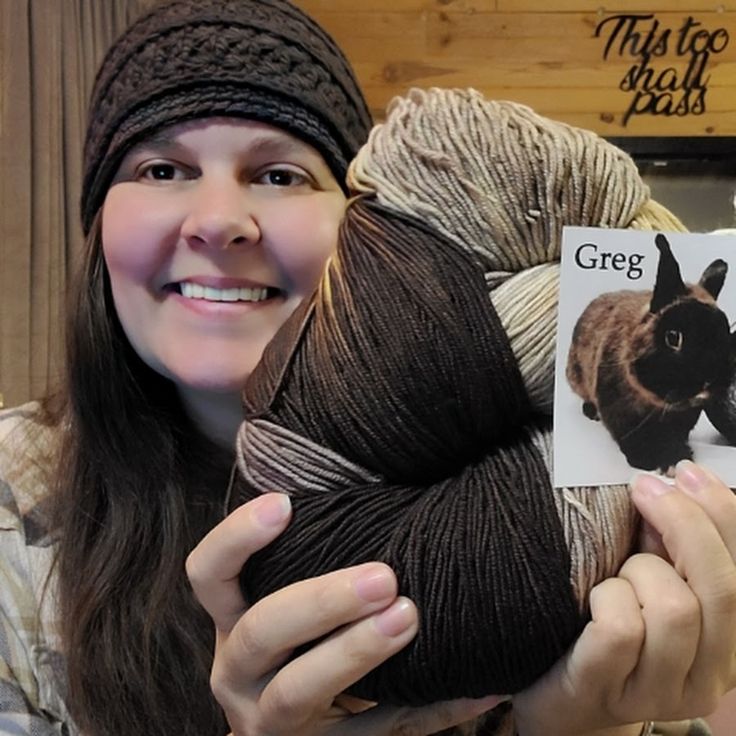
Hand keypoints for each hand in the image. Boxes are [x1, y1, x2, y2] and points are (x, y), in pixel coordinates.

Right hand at [186, 493, 503, 734]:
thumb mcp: (288, 600)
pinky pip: (375, 731)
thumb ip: (314, 552)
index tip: (283, 504)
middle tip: (384, 577)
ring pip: (299, 690)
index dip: (236, 538)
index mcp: (232, 619)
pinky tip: (481, 683)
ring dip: (357, 651)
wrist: (297, 727)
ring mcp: (270, 717)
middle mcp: (237, 669)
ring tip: (410, 617)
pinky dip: (431, 708)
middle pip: (261, 631)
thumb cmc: (300, 639)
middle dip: (321, 601)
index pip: (208, 574)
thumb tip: (383, 480)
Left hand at [512, 461, 735, 735]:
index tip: (685, 471)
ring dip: (638, 572)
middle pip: (720, 589)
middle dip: (684, 523)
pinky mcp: (609, 693)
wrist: (561, 699)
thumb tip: (675, 482)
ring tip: (616, 575)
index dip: (723, 514)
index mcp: (730, 644)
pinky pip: (621, 629)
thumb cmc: (608, 628)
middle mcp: (710, 676)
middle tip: (645, 489)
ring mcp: (661, 693)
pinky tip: (593, 599)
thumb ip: (671, 548)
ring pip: (674, 609)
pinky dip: (607, 598)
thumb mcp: (650, 585)